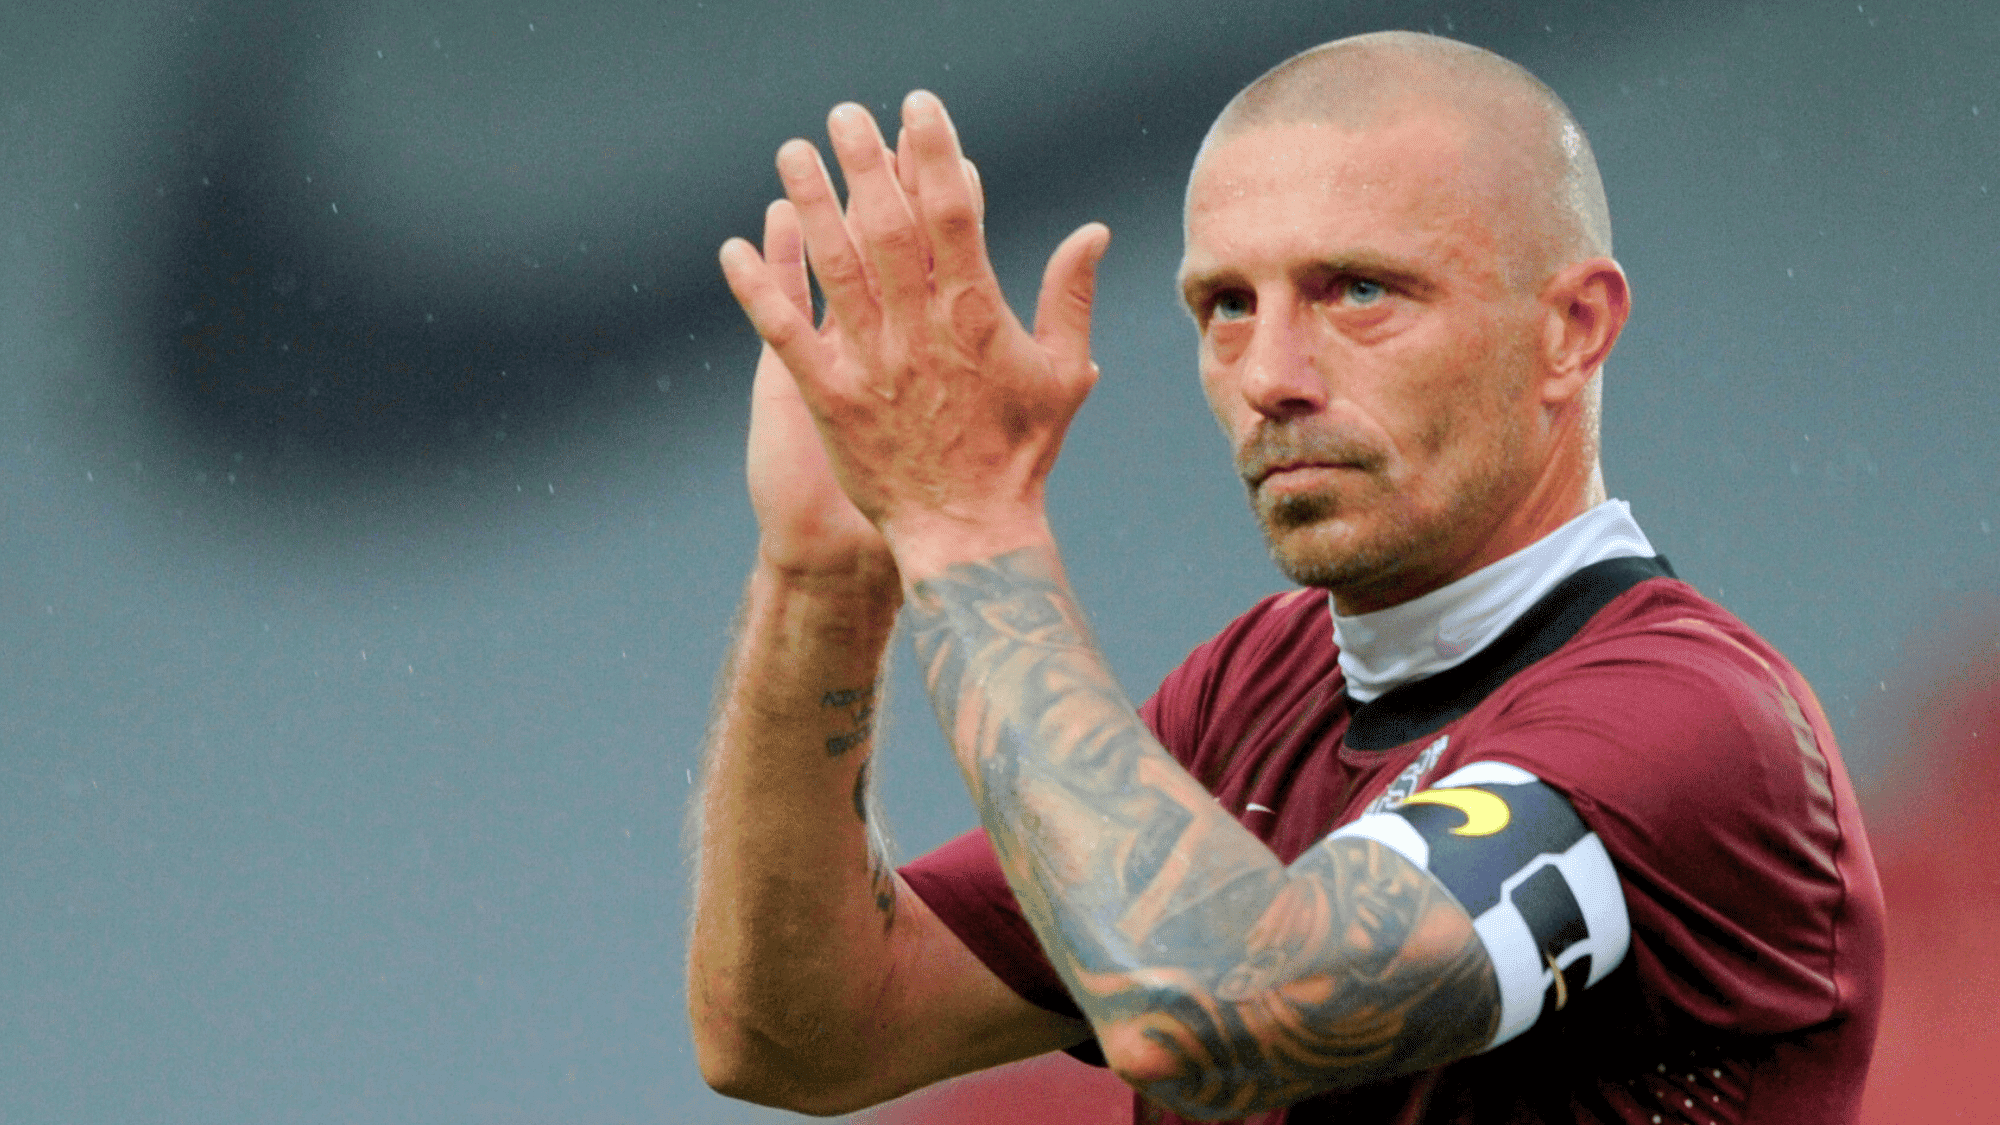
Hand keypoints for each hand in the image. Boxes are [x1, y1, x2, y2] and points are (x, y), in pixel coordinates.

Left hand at [720, 91, 1109, 581]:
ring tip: (790, 153)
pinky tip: (734, 249)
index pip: (953, 212)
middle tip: (844, 114)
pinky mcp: (831, 397)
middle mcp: (919, 329)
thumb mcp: (1064, 372)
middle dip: (865, 162)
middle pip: (887, 225)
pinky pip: (786, 333)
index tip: (919, 109)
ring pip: (834, 266)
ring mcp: (872, 362)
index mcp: (976, 314)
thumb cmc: (1020, 455)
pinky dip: (758, 290)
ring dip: (809, 204)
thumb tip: (1092, 232)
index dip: (934, 153)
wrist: (970, 534)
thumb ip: (1072, 298)